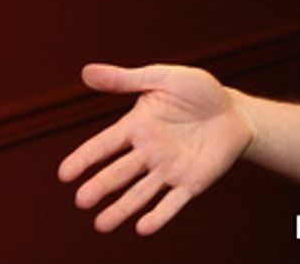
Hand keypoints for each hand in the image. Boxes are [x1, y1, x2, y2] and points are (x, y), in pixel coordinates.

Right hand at [57, 63, 252, 234]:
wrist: (235, 112)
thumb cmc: (197, 91)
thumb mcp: (161, 78)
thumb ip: (125, 80)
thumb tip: (85, 72)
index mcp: (137, 126)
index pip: (105, 144)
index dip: (85, 158)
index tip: (64, 174)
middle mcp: (148, 151)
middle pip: (119, 172)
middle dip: (100, 187)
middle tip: (81, 201)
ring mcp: (168, 170)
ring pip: (140, 193)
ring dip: (121, 209)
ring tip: (101, 225)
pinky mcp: (190, 183)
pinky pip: (172, 202)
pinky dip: (158, 216)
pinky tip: (143, 227)